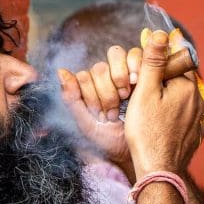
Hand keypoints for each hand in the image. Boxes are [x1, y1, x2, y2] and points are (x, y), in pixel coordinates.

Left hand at [57, 44, 140, 169]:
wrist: (135, 150)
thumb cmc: (109, 140)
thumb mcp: (86, 124)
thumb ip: (71, 99)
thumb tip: (61, 71)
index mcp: (88, 87)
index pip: (84, 77)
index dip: (92, 96)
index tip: (101, 116)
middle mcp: (104, 77)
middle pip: (99, 68)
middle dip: (107, 93)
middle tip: (115, 112)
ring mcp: (123, 71)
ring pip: (115, 56)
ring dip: (120, 77)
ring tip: (126, 96)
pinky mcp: (142, 69)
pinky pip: (135, 54)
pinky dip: (135, 66)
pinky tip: (136, 83)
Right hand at [123, 30, 203, 177]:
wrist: (158, 171)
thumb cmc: (147, 132)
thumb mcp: (144, 92)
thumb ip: (152, 61)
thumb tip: (159, 33)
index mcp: (189, 86)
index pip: (175, 60)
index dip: (156, 64)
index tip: (141, 75)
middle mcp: (200, 100)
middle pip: (178, 79)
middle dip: (161, 81)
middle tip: (140, 94)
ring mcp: (200, 118)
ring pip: (181, 97)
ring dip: (167, 98)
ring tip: (148, 111)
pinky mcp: (196, 133)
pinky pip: (184, 115)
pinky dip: (173, 115)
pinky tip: (159, 123)